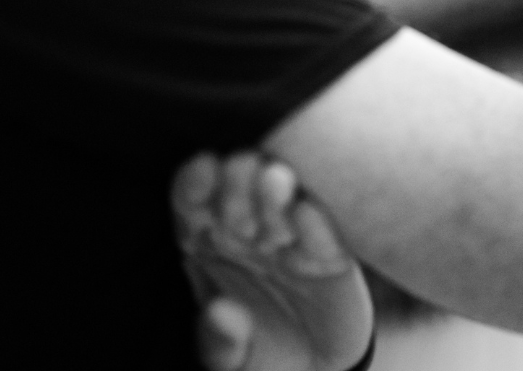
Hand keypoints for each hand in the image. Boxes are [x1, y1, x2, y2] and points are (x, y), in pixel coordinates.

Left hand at [172, 152, 374, 370]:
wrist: (310, 369)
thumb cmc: (255, 350)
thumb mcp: (230, 359)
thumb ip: (219, 342)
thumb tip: (219, 315)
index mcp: (205, 234)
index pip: (191, 194)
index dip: (195, 181)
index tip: (202, 171)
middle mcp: (245, 221)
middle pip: (236, 184)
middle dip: (237, 184)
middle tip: (239, 199)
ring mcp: (289, 230)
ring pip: (280, 199)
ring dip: (275, 191)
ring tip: (275, 182)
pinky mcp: (331, 251)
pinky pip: (325, 234)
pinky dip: (317, 224)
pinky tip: (309, 213)